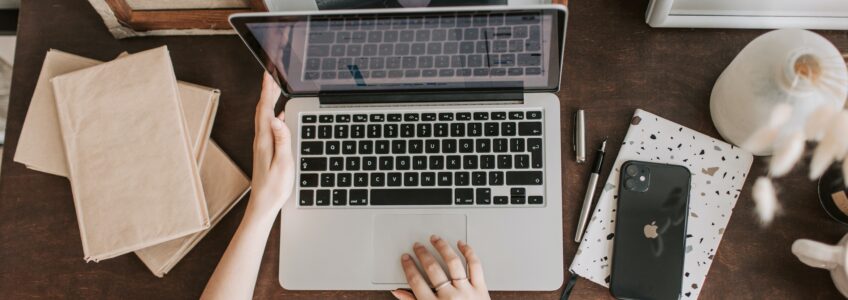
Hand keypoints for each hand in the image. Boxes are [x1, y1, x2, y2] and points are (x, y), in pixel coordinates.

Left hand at [248, 73, 294, 217]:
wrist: (263, 205)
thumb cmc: (274, 187)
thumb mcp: (283, 163)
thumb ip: (282, 140)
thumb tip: (277, 118)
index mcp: (265, 140)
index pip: (265, 109)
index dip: (267, 90)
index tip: (268, 74)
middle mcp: (261, 140)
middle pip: (262, 109)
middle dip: (267, 91)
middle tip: (271, 75)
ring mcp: (262, 145)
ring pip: (264, 116)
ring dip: (269, 101)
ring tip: (275, 89)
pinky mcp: (265, 150)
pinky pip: (268, 126)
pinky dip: (272, 114)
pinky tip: (279, 114)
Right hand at [392, 235, 489, 299]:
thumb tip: (397, 292)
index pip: (416, 282)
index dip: (409, 267)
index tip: (406, 258)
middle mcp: (450, 297)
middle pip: (433, 269)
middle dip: (422, 254)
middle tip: (417, 246)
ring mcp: (467, 292)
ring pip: (453, 263)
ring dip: (442, 248)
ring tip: (435, 239)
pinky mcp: (481, 288)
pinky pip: (475, 266)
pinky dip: (468, 252)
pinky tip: (461, 244)